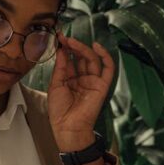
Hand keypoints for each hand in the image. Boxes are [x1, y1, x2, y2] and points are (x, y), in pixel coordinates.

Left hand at [47, 32, 114, 151]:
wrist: (68, 127)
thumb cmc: (60, 110)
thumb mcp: (55, 85)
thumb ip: (60, 67)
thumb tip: (62, 50)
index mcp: (70, 80)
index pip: (69, 60)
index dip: (65, 49)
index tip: (58, 37)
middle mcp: (82, 79)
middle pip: (81, 58)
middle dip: (73, 46)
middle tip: (64, 38)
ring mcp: (93, 81)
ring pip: (92, 60)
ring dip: (82, 49)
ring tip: (71, 41)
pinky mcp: (102, 85)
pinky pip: (108, 68)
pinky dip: (105, 56)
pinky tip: (96, 46)